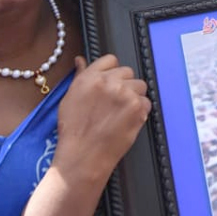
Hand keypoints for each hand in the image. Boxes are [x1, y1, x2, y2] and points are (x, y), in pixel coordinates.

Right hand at [54, 55, 150, 190]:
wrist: (83, 155)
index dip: (111, 72)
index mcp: (90, 77)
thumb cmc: (74, 130)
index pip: (110, 60)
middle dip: (124, 84)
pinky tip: (127, 121)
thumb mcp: (70, 98)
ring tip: (120, 113)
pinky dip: (140, 111)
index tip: (110, 83)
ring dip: (134, 96)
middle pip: (128, 71)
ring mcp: (125, 94)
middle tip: (115, 102)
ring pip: (140, 85)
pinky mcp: (137, 108)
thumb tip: (80, 60)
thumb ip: (80, 76)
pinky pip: (146, 102)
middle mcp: (108, 82)